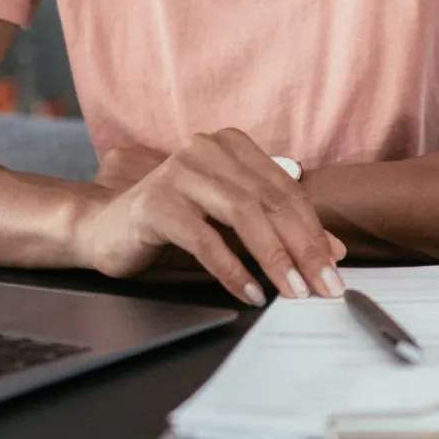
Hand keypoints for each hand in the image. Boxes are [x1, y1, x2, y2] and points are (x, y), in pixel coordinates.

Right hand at [71, 129, 345, 305]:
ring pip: (243, 215)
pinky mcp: (156, 203)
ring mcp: (178, 172)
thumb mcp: (230, 221)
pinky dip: (233, 269)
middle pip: (270, 201)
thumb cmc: (172, 222)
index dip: (315, 231)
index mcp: (230, 145)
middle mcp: (206, 149)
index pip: (286, 190)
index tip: (335, 268)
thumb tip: (334, 251)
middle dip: (304, 248)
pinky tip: (250, 293)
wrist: (104, 228)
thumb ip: (277, 227)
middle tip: (324, 286)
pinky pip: (205, 239)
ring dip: (274, 259)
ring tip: (294, 291)